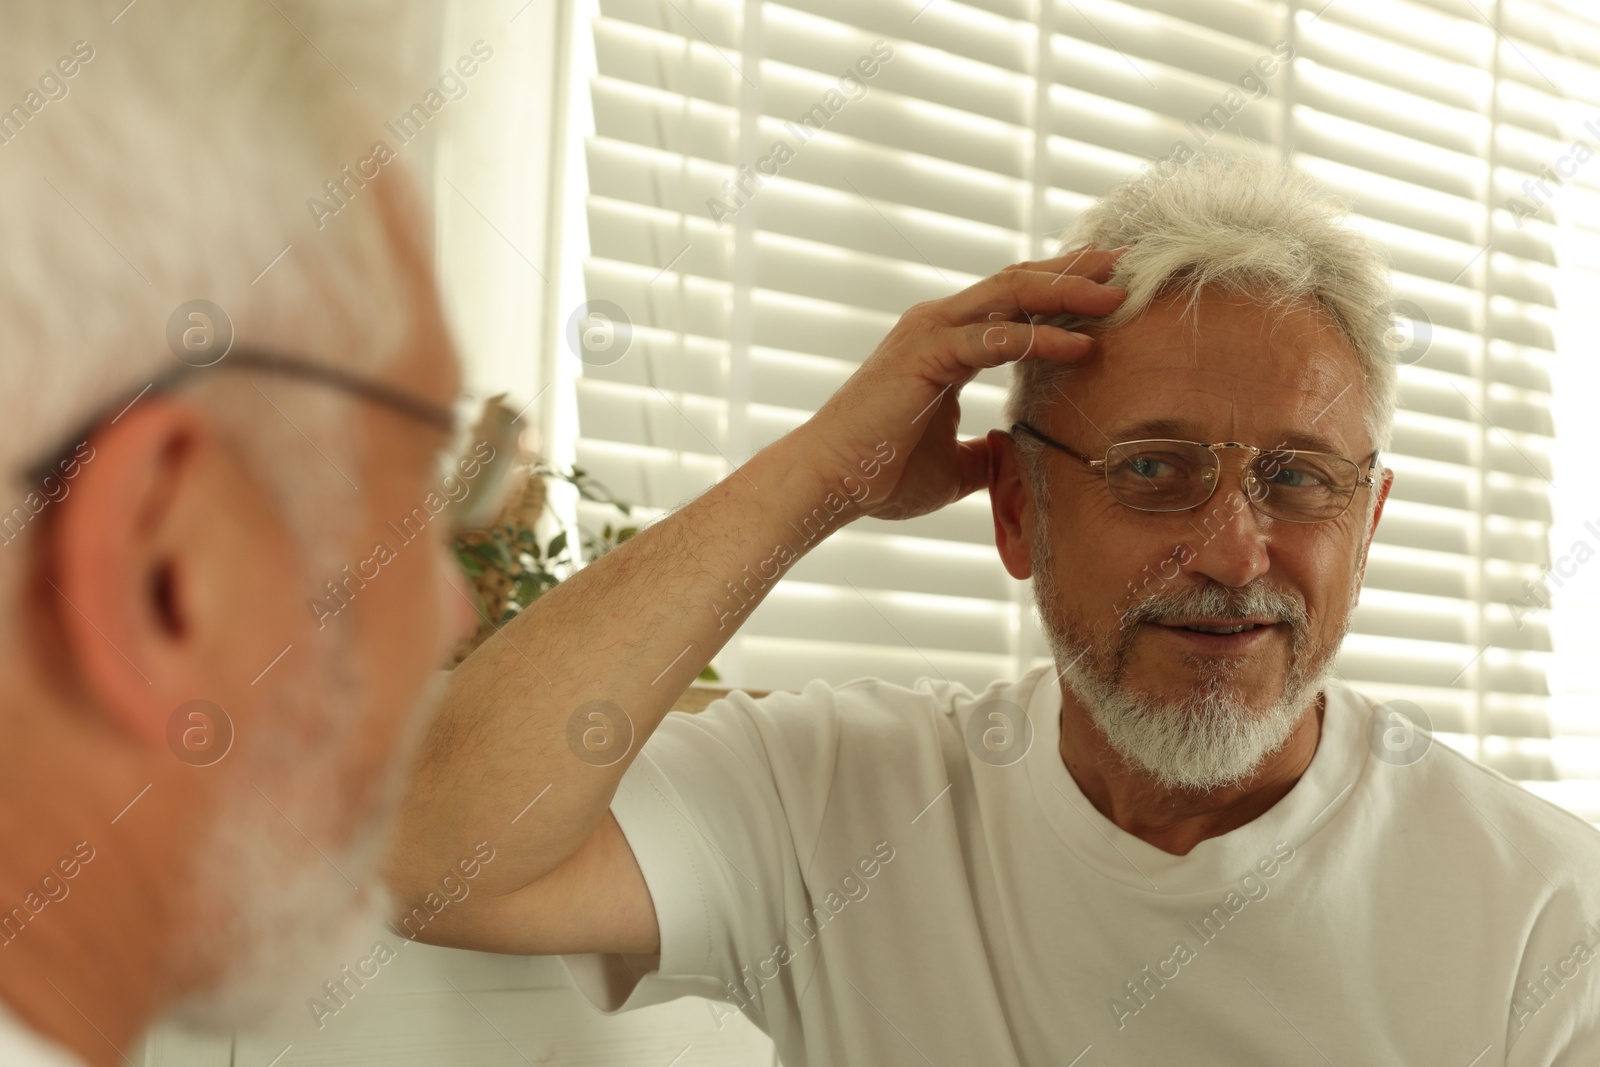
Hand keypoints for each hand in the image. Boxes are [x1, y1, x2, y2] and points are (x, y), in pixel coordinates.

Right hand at [798, 246, 1127, 521]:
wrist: (830, 483)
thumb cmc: (880, 475)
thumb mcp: (952, 468)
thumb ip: (984, 456)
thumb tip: (1012, 456)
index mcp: (945, 343)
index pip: (1012, 303)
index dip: (1060, 293)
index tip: (1108, 290)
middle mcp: (938, 325)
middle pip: (1018, 283)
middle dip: (1073, 274)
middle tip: (1124, 268)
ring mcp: (930, 332)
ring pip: (1010, 295)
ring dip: (1066, 292)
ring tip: (1115, 294)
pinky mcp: (926, 354)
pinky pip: (994, 338)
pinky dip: (1039, 337)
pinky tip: (1079, 345)